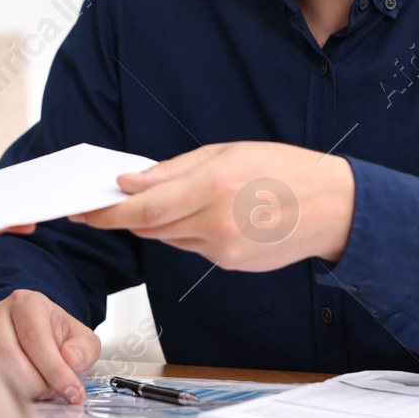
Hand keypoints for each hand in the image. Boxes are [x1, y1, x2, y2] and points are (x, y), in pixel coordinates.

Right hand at [0, 289, 99, 403]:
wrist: (29, 330)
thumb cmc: (54, 336)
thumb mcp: (80, 338)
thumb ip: (83, 349)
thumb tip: (70, 361)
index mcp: (26, 303)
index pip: (36, 339)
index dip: (55, 371)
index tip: (73, 393)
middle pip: (10, 359)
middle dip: (37, 386)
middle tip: (52, 393)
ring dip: (20, 392)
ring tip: (37, 391)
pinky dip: (1, 392)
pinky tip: (17, 394)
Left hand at [71, 141, 354, 270]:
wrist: (334, 208)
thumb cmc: (285, 170)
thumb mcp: (226, 153)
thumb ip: (173, 170)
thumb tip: (131, 182)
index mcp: (212, 187)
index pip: (143, 208)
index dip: (108, 212)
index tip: (84, 210)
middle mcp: (214, 223)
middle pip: (149, 227)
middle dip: (125, 216)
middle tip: (104, 204)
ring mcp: (222, 250)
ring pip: (169, 238)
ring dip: (159, 221)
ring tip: (173, 199)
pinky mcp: (229, 264)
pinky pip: (192, 247)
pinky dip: (187, 231)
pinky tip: (207, 214)